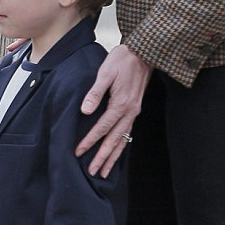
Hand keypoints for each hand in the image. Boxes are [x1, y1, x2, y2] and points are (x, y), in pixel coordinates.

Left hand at [76, 44, 151, 176]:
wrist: (144, 52)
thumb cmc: (122, 60)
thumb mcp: (105, 72)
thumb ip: (94, 92)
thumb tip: (85, 110)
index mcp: (121, 103)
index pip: (103, 127)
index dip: (90, 141)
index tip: (79, 152)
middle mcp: (130, 111)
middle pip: (115, 140)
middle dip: (103, 157)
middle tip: (93, 172)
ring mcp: (134, 111)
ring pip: (123, 139)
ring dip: (113, 156)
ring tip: (104, 171)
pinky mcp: (135, 109)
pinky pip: (127, 132)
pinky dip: (121, 146)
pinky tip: (115, 153)